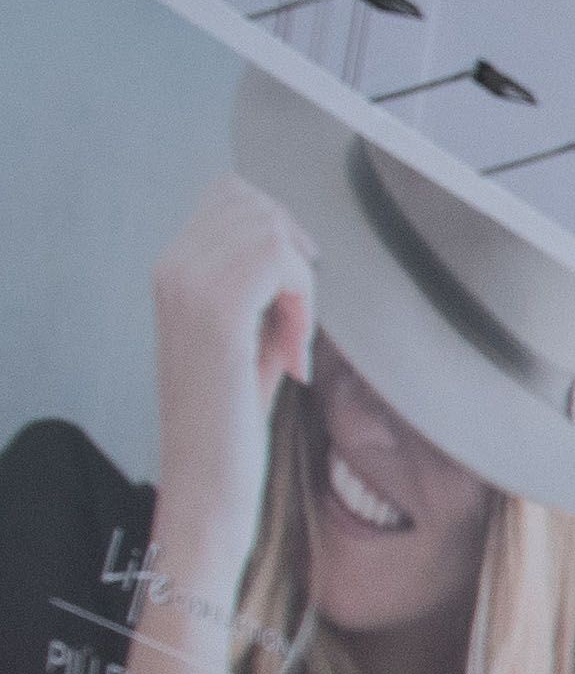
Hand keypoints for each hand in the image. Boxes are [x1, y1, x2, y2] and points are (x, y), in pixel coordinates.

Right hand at [137, 174, 313, 673]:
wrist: (208, 481)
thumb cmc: (236, 416)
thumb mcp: (246, 336)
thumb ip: (258, 286)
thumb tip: (297, 238)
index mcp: (172, 268)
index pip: (232, 192)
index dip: (280, 229)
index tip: (294, 294)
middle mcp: (171, 267)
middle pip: (256, 201)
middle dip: (294, 254)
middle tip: (295, 323)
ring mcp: (187, 284)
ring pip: (273, 228)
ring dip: (302, 284)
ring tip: (288, 344)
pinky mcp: (216, 311)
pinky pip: (282, 261)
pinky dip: (304, 304)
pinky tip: (291, 357)